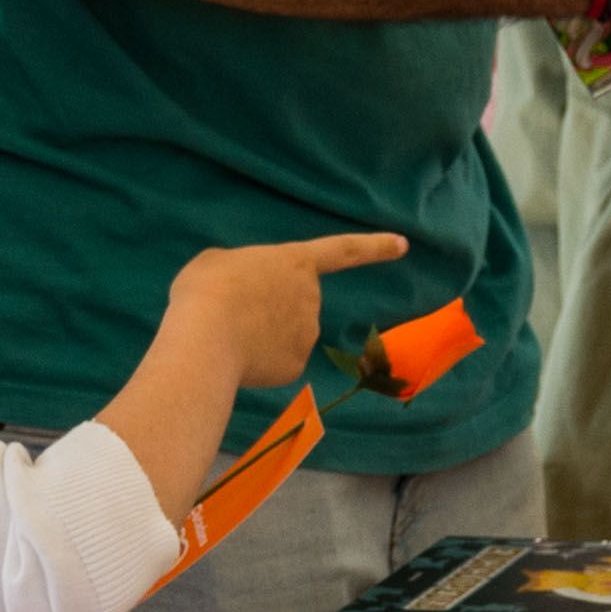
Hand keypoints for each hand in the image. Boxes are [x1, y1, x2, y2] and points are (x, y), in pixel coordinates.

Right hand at [165, 229, 411, 393]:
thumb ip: (246, 273)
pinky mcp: (296, 367)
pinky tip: (238, 358)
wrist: (206, 338)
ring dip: (264, 335)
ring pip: (287, 335)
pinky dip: (261, 363)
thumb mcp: (220, 263)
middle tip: (233, 311)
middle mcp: (311, 298)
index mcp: (296, 262)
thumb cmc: (209, 288)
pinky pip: (278, 362)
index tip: (404, 244)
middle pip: (296, 303)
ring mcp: (307, 335)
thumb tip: (250, 295)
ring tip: (229, 335)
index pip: (343, 250)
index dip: (375, 246)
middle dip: (272, 308)